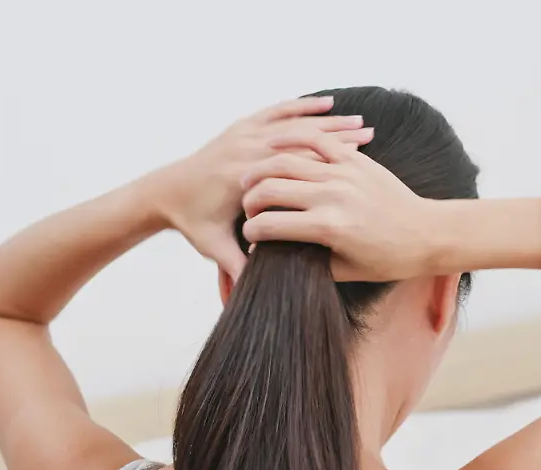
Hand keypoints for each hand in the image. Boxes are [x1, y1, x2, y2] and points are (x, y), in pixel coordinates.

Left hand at [150, 97, 373, 279]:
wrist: (166, 191)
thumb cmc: (192, 222)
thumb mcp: (214, 247)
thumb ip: (234, 266)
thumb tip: (250, 293)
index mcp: (242, 177)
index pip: (293, 168)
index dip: (327, 165)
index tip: (358, 166)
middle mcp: (244, 148)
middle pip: (302, 138)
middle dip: (339, 135)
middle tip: (374, 138)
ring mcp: (243, 134)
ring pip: (295, 122)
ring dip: (329, 120)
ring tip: (363, 122)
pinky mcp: (242, 128)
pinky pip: (279, 111)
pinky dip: (304, 107)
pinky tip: (329, 105)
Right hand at [239, 133, 435, 281]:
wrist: (427, 233)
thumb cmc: (389, 259)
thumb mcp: (346, 271)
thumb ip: (307, 261)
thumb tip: (276, 254)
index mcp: (328, 228)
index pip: (270, 225)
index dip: (252, 231)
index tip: (249, 235)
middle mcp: (333, 196)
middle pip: (271, 188)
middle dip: (250, 199)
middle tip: (248, 207)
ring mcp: (344, 174)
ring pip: (287, 160)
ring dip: (262, 169)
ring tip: (251, 179)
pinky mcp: (355, 160)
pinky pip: (317, 140)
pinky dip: (293, 138)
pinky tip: (275, 145)